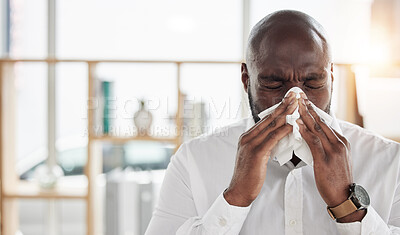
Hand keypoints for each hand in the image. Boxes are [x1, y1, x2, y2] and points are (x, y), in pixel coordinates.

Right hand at [224, 92, 297, 206]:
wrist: (239, 191)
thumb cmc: (249, 176)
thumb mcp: (256, 156)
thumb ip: (265, 145)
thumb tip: (279, 137)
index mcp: (247, 137)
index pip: (265, 120)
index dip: (278, 109)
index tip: (289, 99)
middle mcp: (247, 138)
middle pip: (268, 119)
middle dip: (283, 106)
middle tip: (294, 95)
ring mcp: (250, 145)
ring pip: (271, 126)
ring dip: (285, 114)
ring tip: (297, 105)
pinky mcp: (256, 153)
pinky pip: (272, 139)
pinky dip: (283, 130)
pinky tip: (293, 125)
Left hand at [297, 96, 364, 221]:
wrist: (343, 196)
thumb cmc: (336, 180)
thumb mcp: (335, 159)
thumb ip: (327, 147)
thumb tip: (314, 138)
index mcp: (341, 142)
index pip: (325, 123)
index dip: (314, 111)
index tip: (305, 101)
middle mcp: (339, 143)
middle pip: (321, 121)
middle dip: (309, 108)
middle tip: (299, 96)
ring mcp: (333, 150)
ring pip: (317, 128)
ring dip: (305, 115)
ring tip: (296, 105)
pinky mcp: (325, 159)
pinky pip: (313, 141)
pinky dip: (304, 131)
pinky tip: (296, 124)